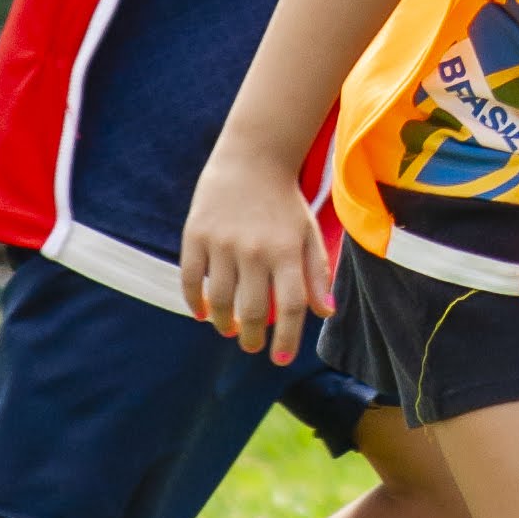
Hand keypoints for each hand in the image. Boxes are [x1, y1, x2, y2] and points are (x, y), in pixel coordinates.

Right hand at [180, 135, 334, 364]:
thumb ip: (318, 273)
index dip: (286, 339)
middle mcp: (255, 249)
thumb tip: (326, 313)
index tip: (280, 359)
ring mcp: (223, 242)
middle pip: (252, 310)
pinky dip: (195, 302)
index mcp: (287, 250)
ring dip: (224, 324)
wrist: (252, 158)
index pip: (290, 307)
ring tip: (229, 330)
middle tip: (251, 346)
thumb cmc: (285, 202)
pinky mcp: (196, 234)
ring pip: (220, 300)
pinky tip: (202, 313)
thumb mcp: (309, 233)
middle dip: (251, 338)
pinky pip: (192, 278)